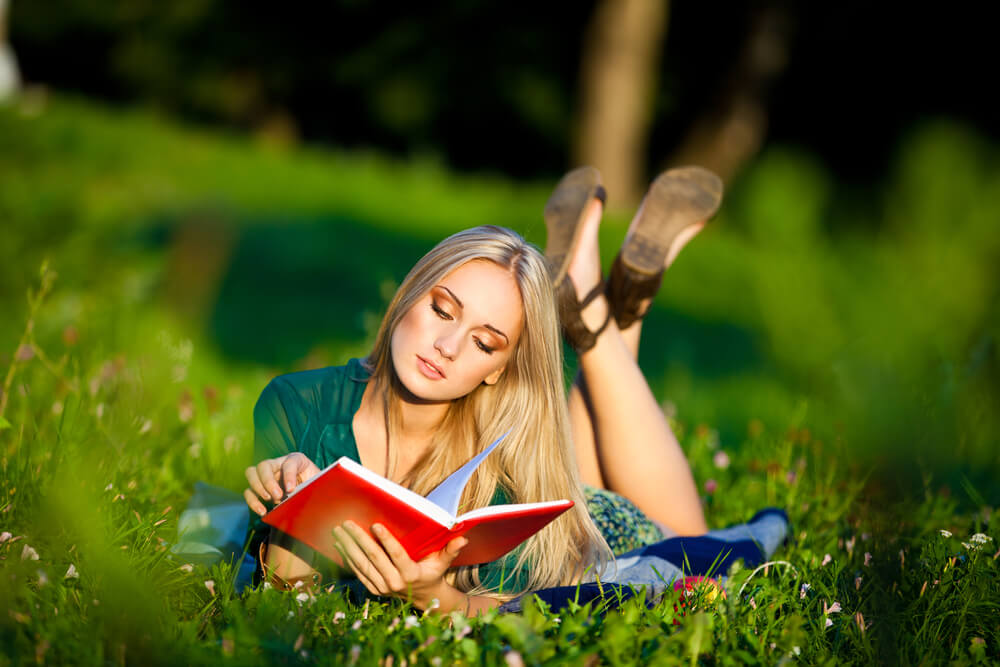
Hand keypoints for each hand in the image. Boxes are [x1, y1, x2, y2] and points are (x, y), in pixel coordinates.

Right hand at [243, 453, 320, 515]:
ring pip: (252, 473)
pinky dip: (252, 501)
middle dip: (268, 481)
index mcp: (296, 460)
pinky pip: (248, 492)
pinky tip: (262, 511)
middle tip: (278, 496)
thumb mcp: (319, 482)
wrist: (312, 495)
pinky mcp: (260, 489)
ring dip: (258, 488)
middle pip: (264, 465)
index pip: (289, 462)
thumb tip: (313, 493)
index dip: (289, 475)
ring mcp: (267, 476)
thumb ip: (316, 484)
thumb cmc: (316, 486)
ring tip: (269, 500)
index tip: (291, 489)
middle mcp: (278, 464)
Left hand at [334, 521, 467, 609]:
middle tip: (347, 523)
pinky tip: (339, 544)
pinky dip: (347, 557)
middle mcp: (394, 583)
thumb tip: (463, 538)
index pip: (396, 555)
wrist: (422, 597)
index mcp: (411, 574)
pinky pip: (357, 571)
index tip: (375, 525)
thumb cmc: (433, 572)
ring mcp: (381, 588)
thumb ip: (451, 550)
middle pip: (373, 558)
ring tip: (338, 530)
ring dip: (348, 546)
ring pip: (361, 564)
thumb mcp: (443, 562)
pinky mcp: (372, 589)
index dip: (386, 540)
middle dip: (358, 539)